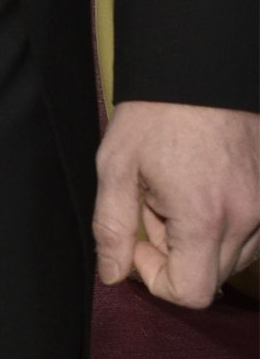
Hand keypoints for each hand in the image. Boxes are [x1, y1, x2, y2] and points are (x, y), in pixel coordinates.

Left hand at [93, 101, 259, 305]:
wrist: (200, 66)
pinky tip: (201, 187)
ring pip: (232, 257)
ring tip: (177, 192)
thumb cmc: (155, 112)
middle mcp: (246, 218)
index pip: (190, 292)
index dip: (156, 278)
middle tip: (153, 206)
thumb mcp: (116, 166)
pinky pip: (251, 233)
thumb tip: (113, 275)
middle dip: (175, 254)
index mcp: (204, 217)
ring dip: (200, 240)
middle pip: (211, 277)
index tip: (138, 242)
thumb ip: (111, 228)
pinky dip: (224, 225)